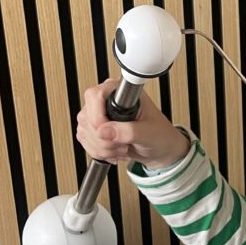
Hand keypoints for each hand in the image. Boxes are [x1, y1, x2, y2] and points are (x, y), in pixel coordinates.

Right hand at [75, 79, 190, 168]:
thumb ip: (128, 131)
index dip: (98, 116)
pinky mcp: (96, 129)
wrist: (161, 150)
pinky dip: (98, 151)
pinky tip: (114, 151)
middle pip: (87, 117)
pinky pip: (84, 140)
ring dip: (102, 147)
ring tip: (122, 148)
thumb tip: (104, 131)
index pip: (95, 95)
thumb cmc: (160, 135)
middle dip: (104, 139)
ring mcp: (100, 115)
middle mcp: (107, 100)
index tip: (109, 131)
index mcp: (122, 93)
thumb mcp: (148, 133)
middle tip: (123, 144)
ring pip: (84, 131)